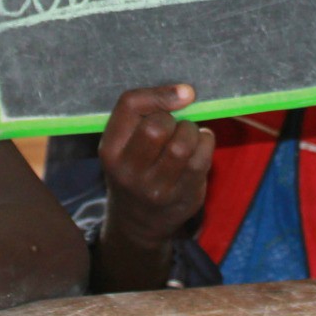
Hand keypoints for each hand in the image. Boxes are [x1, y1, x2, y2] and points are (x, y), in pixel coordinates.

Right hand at [99, 85, 213, 250]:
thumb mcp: (123, 144)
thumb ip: (143, 116)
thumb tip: (186, 93)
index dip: (159, 93)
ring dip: (191, 130)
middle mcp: (128, 171)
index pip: (129, 105)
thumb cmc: (135, 169)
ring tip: (188, 134)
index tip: (182, 94)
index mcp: (110, 150)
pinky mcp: (182, 197)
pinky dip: (206, 143)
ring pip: (181, 144)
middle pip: (156, 127)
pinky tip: (200, 144)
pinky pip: (201, 159)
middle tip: (174, 125)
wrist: (137, 222)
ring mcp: (156, 188)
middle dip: (173, 118)